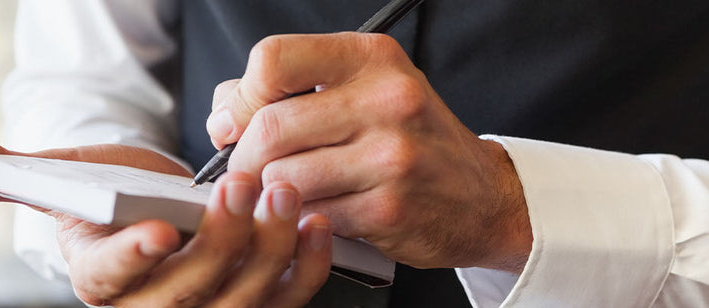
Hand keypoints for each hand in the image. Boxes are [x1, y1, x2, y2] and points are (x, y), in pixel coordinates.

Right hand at [0, 139, 330, 306]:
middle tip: (244, 186)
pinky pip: (286, 299)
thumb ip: (9, 172)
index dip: (135, 256)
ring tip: (284, 195)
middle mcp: (154, 307)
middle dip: (221, 242)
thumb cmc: (107, 193)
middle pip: (189, 293)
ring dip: (270, 249)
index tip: (159, 230)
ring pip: (243, 299)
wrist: (155, 205)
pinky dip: (308, 266)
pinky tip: (316, 225)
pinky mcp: (254, 300)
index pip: (114, 280)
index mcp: (100, 279)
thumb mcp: (58, 177)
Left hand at [205, 32, 532, 271]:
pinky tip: (314, 214)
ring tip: (285, 194)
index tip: (236, 120)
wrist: (483, 196)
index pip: (273, 59)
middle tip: (246, 171)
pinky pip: (311, 216)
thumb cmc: (415, 139)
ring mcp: (391, 156)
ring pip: (283, 179)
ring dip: (270, 195)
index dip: (240, 96)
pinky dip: (300, 220)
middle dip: (242, 158)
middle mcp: (387, 100)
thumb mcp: (369, 90)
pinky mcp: (389, 208)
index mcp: (374, 59)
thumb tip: (225, 112)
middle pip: (269, 127)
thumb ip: (297, 87)